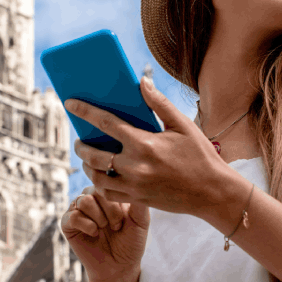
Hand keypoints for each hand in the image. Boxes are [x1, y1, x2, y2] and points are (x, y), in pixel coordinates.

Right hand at [60, 186, 148, 281]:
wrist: (118, 267)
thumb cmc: (131, 243)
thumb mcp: (141, 221)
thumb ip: (139, 202)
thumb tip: (136, 181)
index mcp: (108, 193)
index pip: (109, 183)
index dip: (118, 201)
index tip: (125, 218)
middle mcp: (92, 198)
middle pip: (96, 190)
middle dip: (110, 211)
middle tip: (116, 227)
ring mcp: (78, 209)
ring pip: (84, 201)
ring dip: (99, 218)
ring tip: (104, 229)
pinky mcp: (68, 223)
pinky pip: (73, 216)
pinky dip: (86, 225)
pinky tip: (94, 233)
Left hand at [67, 77, 245, 219]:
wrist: (212, 192)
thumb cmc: (200, 155)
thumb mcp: (182, 125)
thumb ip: (159, 103)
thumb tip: (142, 81)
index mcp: (144, 143)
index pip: (105, 123)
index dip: (84, 111)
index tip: (69, 103)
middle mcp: (135, 166)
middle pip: (93, 154)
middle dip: (81, 146)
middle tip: (80, 140)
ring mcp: (134, 186)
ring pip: (96, 177)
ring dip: (87, 167)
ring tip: (89, 158)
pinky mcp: (137, 200)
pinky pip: (108, 193)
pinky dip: (99, 184)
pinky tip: (102, 176)